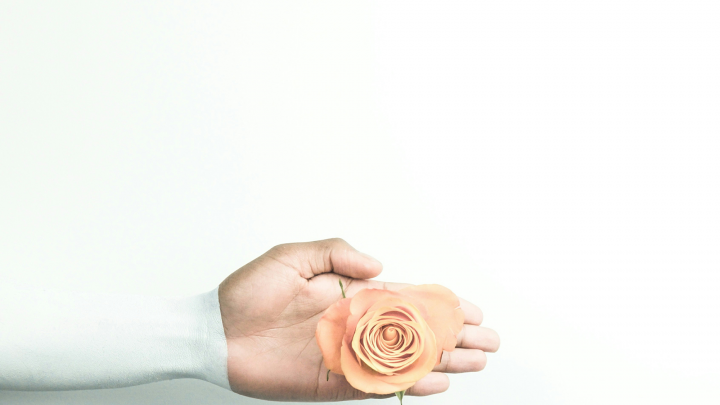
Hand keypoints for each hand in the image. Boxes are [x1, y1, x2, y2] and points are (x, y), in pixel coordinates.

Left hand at [218, 238, 499, 401]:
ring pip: (404, 359)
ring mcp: (346, 355)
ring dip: (442, 361)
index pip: (406, 299)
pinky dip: (407, 384)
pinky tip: (435, 382)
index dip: (440, 304)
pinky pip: (377, 384)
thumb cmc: (247, 293)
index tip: (471, 309)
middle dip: (453, 336)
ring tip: (476, 363)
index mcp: (349, 295)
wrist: (212, 332)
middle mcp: (354, 326)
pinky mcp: (331, 381)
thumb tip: (380, 264)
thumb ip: (337, 252)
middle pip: (415, 331)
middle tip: (489, 342)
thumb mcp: (292, 256)